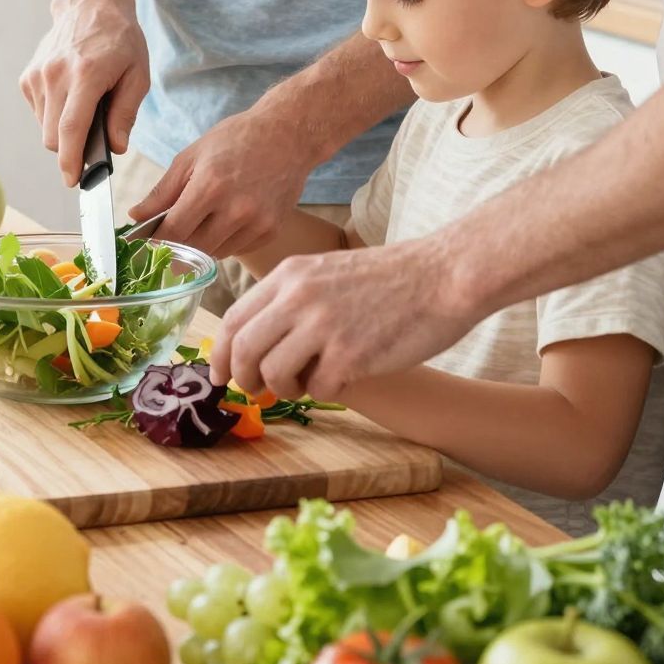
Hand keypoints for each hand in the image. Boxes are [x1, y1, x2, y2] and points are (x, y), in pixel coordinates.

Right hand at [19, 0, 149, 184]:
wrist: (90, 3)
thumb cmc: (119, 39)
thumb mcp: (137, 74)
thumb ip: (125, 114)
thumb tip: (116, 147)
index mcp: (86, 74)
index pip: (71, 129)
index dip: (71, 161)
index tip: (72, 181)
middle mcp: (55, 75)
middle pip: (54, 136)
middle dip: (72, 149)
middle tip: (94, 141)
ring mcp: (37, 75)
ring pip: (45, 127)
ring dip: (63, 131)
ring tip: (85, 107)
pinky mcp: (28, 76)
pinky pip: (39, 112)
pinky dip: (54, 114)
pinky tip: (71, 96)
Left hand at [128, 100, 317, 257]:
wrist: (288, 134)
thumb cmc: (236, 139)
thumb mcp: (192, 156)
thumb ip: (163, 191)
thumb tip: (135, 217)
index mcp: (210, 186)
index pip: (173, 232)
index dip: (154, 242)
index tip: (144, 244)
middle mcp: (236, 209)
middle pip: (192, 250)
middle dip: (176, 245)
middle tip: (169, 234)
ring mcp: (257, 222)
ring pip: (214, 254)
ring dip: (200, 245)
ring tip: (203, 219)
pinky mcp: (272, 230)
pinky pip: (237, 250)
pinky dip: (224, 241)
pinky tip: (226, 219)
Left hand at [210, 240, 470, 400]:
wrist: (443, 276)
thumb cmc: (391, 279)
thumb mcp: (328, 272)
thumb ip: (292, 300)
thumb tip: (258, 345)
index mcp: (291, 274)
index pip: (235, 319)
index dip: (221, 353)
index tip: (220, 375)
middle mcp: (299, 297)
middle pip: (244, 350)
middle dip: (244, 379)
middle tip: (257, 391)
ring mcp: (323, 326)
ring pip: (273, 374)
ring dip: (287, 388)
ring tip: (312, 379)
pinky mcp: (349, 355)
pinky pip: (317, 390)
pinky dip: (328, 391)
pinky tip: (348, 375)